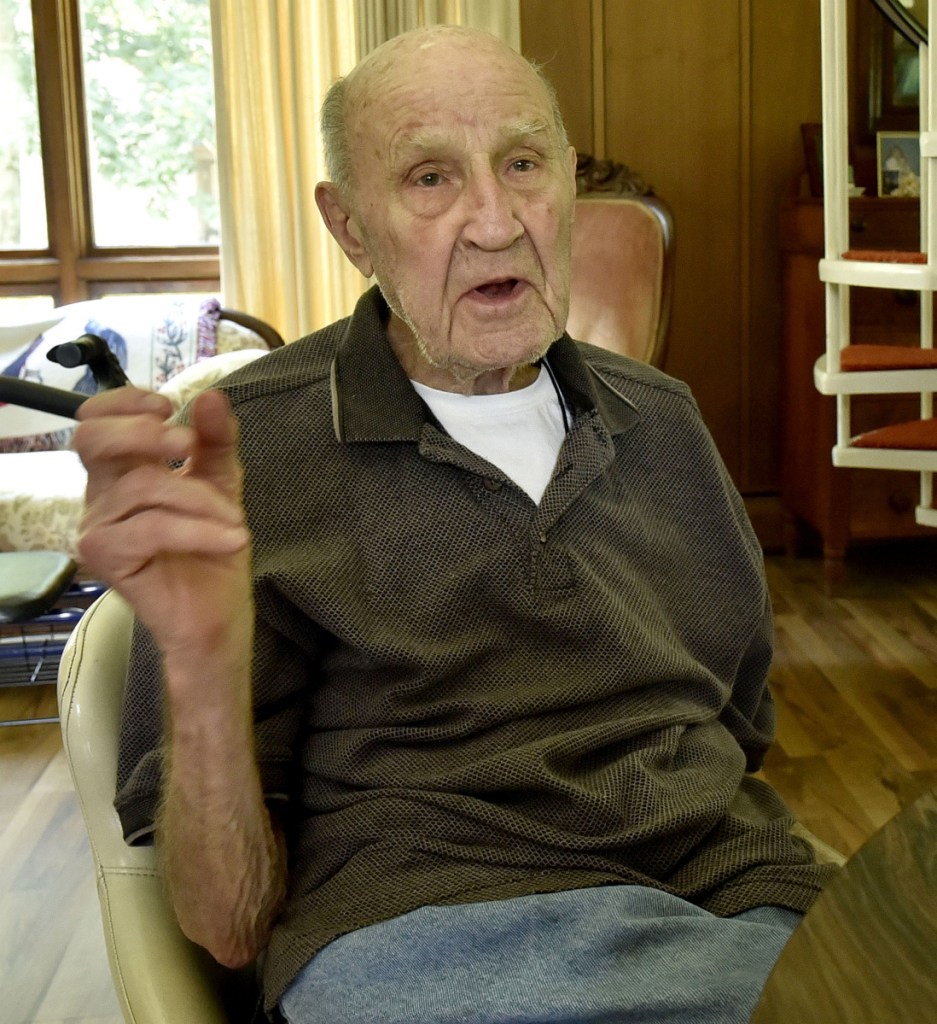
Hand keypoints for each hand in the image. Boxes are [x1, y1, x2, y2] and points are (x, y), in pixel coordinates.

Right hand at [74, 386, 252, 679]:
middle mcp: (101, 494)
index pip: (95, 420)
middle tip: (188, 444)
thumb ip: (216, 441)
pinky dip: (200, 530)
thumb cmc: (212, 550)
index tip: (170, 406)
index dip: (124, 402)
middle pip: (92, 440)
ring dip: (200, 498)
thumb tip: (211, 396)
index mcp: (122, 470)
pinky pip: (152, 528)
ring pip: (142, 486)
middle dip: (144, 432)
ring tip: (235, 521)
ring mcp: (98, 526)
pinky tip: (234, 540)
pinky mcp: (106, 557)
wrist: (216, 614)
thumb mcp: (223, 484)